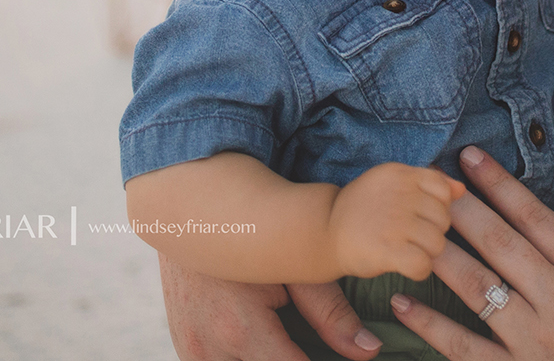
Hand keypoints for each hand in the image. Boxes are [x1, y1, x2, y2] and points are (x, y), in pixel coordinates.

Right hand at [159, 252, 384, 360]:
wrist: (187, 208)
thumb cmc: (248, 230)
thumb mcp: (295, 264)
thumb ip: (331, 311)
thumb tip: (368, 350)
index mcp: (240, 330)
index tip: (338, 357)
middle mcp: (208, 349)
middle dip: (292, 360)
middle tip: (313, 343)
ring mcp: (191, 351)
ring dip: (264, 358)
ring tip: (287, 338)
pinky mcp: (184, 348)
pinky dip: (242, 357)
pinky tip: (261, 340)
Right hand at [328, 162, 465, 279]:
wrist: (324, 230)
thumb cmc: (364, 209)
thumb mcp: (393, 184)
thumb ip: (428, 182)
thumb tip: (461, 189)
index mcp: (400, 173)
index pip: (443, 189)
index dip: (438, 206)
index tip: (420, 214)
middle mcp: (399, 195)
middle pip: (444, 219)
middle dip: (433, 231)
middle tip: (411, 237)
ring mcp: (394, 223)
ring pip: (438, 244)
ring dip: (427, 252)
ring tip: (408, 250)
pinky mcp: (387, 250)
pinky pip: (424, 265)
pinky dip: (419, 270)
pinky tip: (406, 266)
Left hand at [387, 146, 553, 360]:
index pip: (535, 217)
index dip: (500, 184)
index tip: (471, 157)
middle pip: (500, 243)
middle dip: (462, 208)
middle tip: (429, 181)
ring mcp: (534, 340)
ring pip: (477, 288)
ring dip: (440, 255)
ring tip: (410, 230)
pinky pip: (464, 347)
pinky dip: (429, 325)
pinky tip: (402, 302)